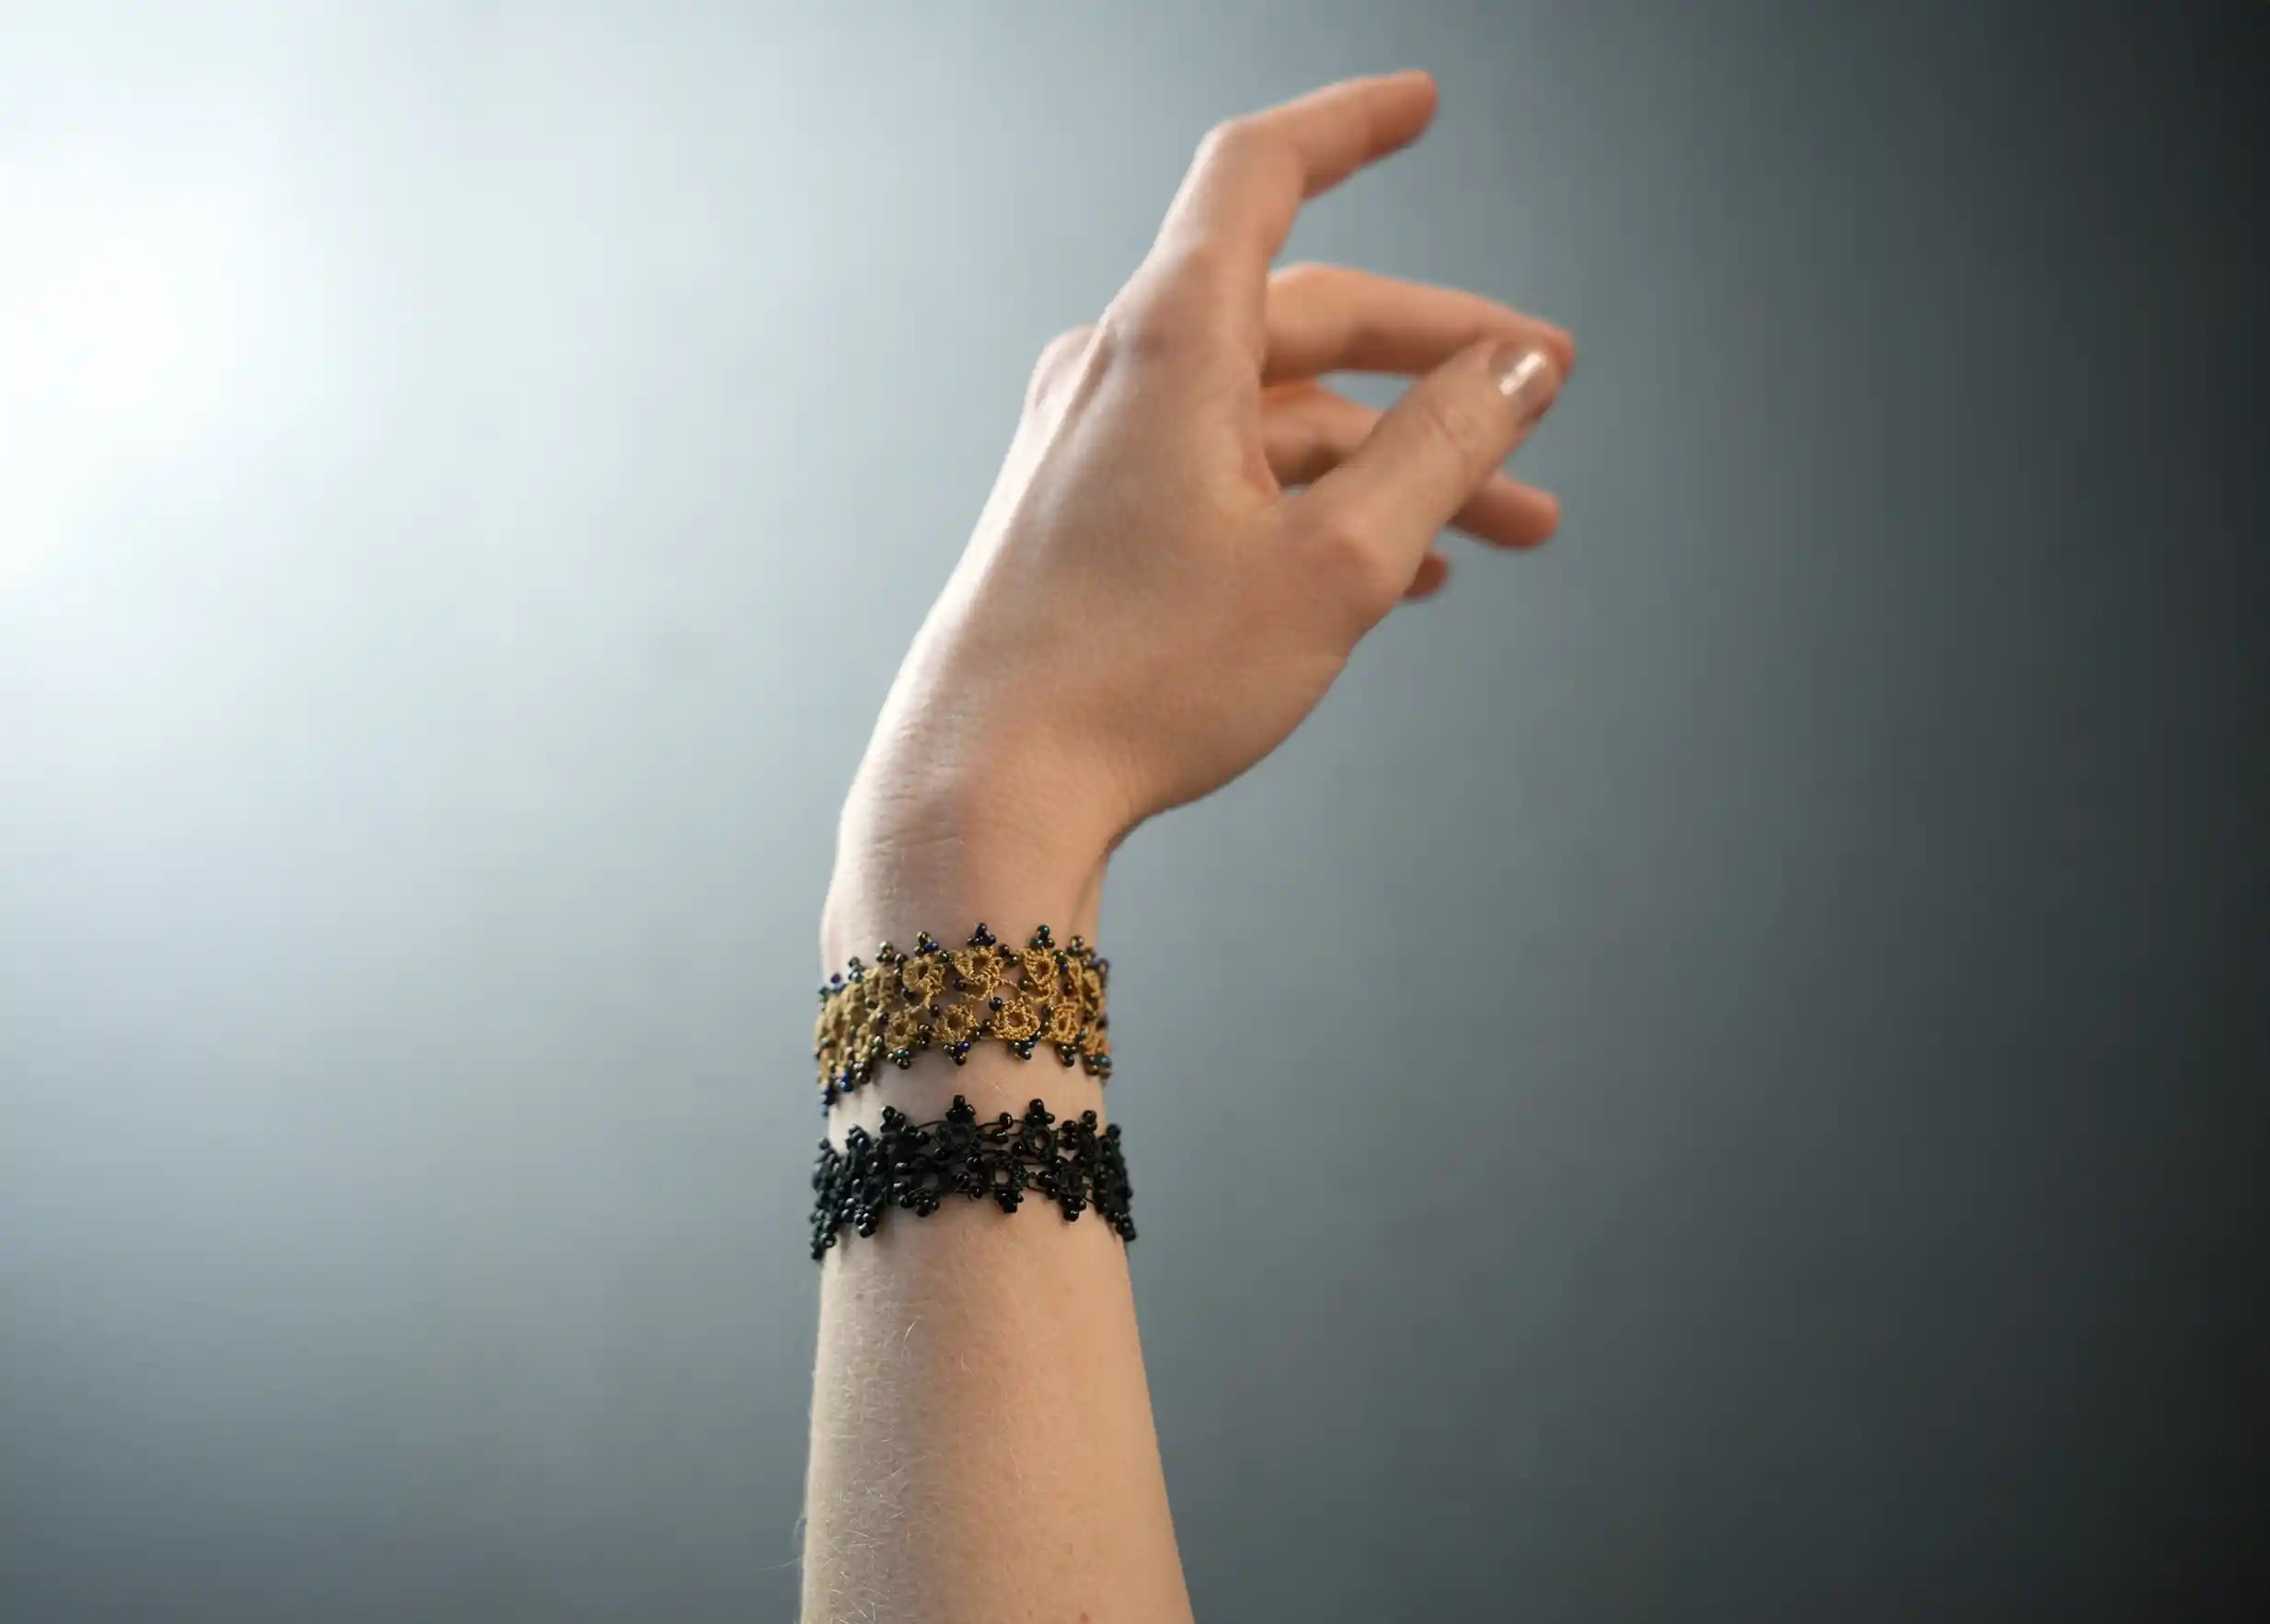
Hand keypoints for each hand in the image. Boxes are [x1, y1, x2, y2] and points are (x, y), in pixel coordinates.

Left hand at [824, 71, 1573, 962]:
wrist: (989, 788)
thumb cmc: (1143, 677)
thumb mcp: (1335, 563)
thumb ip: (1442, 447)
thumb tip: (1521, 367)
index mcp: (1169, 341)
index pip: (1263, 173)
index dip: (1352, 126)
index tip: (1421, 105)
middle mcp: (1120, 370)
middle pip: (1306, 318)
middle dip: (1441, 367)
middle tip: (1546, 402)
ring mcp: (1095, 444)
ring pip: (1277, 416)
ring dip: (1394, 461)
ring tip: (1505, 530)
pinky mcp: (1086, 515)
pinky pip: (1225, 473)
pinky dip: (1316, 501)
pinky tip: (1401, 572)